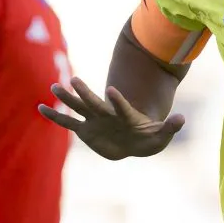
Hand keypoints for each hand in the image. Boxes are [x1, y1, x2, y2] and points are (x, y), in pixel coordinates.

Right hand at [38, 77, 183, 159]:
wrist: (134, 143)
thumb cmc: (148, 138)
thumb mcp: (161, 135)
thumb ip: (170, 127)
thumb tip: (182, 119)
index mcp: (125, 115)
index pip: (121, 106)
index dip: (118, 99)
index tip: (111, 89)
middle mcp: (108, 115)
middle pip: (95, 103)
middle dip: (85, 93)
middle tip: (73, 79)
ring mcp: (95, 121)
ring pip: (78, 108)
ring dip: (67, 99)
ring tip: (54, 86)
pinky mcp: (85, 130)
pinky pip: (68, 122)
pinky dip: (55, 116)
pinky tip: (41, 108)